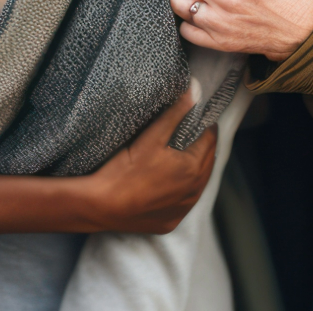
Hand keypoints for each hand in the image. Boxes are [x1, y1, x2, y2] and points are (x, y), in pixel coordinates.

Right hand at [80, 90, 216, 233]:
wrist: (101, 206)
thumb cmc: (125, 169)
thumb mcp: (152, 137)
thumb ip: (176, 113)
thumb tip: (197, 89)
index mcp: (194, 169)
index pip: (210, 140)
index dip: (205, 126)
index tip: (199, 117)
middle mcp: (194, 192)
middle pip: (207, 162)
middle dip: (203, 146)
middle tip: (192, 132)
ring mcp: (182, 210)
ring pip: (198, 184)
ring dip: (195, 169)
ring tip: (182, 155)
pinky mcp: (169, 222)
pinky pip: (183, 202)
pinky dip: (182, 190)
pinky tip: (169, 182)